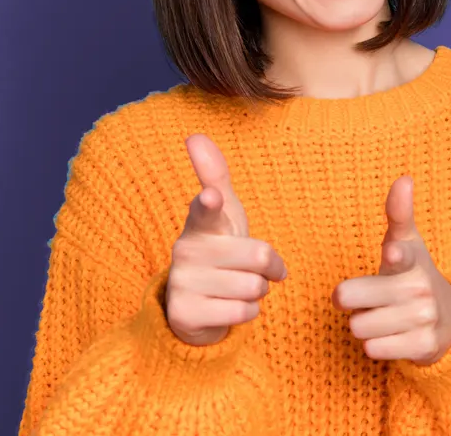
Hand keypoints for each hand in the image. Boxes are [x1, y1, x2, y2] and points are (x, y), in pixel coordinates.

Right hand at [160, 134, 286, 345]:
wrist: (196, 306)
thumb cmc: (218, 250)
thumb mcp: (223, 213)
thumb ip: (214, 176)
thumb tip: (194, 135)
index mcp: (200, 222)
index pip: (206, 209)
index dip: (211, 203)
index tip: (212, 198)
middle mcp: (186, 249)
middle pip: (260, 255)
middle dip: (268, 269)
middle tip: (250, 269)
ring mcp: (183, 282)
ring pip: (254, 287)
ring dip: (257, 293)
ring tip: (237, 288)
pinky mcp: (185, 314)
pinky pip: (243, 313)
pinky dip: (246, 314)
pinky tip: (228, 308)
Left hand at [333, 176, 450, 365]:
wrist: (449, 319)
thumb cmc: (413, 275)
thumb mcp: (407, 244)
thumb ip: (399, 214)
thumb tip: (404, 179)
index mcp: (411, 260)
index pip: (400, 255)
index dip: (395, 255)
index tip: (393, 254)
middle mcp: (419, 289)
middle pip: (349, 298)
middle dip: (351, 302)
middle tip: (367, 298)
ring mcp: (423, 319)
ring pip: (358, 328)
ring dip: (363, 325)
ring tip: (383, 317)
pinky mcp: (423, 347)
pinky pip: (373, 350)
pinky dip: (375, 346)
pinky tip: (392, 336)